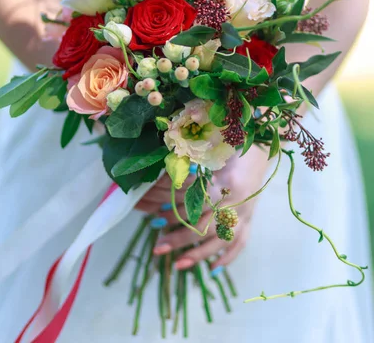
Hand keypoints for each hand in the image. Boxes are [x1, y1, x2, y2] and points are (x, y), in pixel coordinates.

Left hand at [135, 145, 270, 270]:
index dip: (176, 215)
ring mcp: (247, 213)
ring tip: (178, 264)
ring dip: (199, 254)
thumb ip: (191, 171)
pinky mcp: (251, 218)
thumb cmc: (230, 145)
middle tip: (158, 248)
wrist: (259, 147)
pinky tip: (212, 270)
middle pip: (207, 227)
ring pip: (222, 241)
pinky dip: (228, 257)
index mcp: (228, 183)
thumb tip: (164, 189)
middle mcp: (239, 202)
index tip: (155, 221)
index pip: (198, 206)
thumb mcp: (211, 154)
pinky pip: (241, 243)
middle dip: (180, 239)